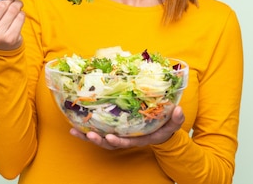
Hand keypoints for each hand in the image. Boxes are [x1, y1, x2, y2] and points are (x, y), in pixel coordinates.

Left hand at [69, 106, 184, 149]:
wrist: (160, 129)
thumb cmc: (165, 126)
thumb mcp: (173, 123)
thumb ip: (177, 119)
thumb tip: (178, 110)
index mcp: (140, 138)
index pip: (128, 141)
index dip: (119, 140)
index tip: (110, 137)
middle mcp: (127, 138)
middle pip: (111, 143)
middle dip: (99, 140)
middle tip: (89, 134)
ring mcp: (119, 135)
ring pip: (101, 139)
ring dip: (87, 137)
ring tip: (74, 131)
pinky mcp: (113, 130)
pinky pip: (98, 132)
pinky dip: (85, 131)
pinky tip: (74, 126)